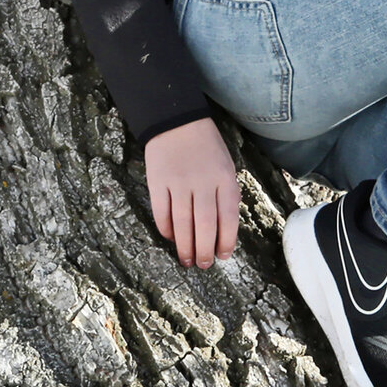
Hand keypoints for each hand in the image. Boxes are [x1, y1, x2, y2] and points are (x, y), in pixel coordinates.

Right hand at [144, 117, 239, 268]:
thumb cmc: (206, 148)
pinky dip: (166, 230)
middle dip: (204, 250)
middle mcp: (203, 182)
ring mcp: (179, 182)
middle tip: (203, 265)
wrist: (177, 121)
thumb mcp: (225, 166)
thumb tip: (222, 231)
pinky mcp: (158, 182)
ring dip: (185, 246)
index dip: (226, 241)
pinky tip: (171, 239)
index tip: (223, 256)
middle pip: (205, 225)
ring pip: (183, 223)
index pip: (228, 217)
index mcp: (224, 178)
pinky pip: (162, 213)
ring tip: (187, 260)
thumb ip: (225, 194)